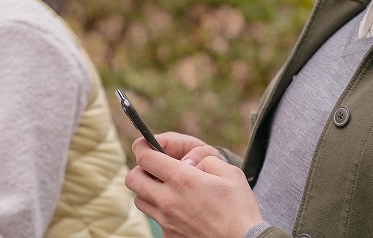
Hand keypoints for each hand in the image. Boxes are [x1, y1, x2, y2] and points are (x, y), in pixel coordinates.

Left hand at [125, 134, 262, 237]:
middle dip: (141, 169)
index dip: (143, 147)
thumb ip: (206, 160)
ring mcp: (166, 221)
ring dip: (148, 191)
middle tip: (156, 169)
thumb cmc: (239, 207)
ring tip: (167, 189)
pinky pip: (155, 219)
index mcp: (182, 179)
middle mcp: (168, 200)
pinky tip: (181, 210)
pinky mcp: (169, 236)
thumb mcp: (230, 173)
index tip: (146, 145)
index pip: (145, 157)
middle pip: (132, 179)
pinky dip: (162, 212)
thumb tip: (189, 162)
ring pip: (139, 200)